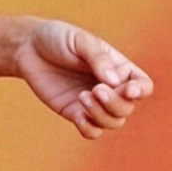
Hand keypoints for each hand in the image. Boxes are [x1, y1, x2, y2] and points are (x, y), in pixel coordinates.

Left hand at [13, 19, 153, 139]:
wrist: (28, 48)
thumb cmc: (58, 39)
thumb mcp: (80, 41)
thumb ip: (98, 59)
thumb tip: (114, 82)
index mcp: (119, 68)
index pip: (142, 85)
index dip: (140, 91)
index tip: (128, 90)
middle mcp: (110, 88)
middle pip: (127, 108)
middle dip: (114, 103)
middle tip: (94, 90)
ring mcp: (93, 103)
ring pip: (112, 122)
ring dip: (101, 115)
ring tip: (82, 97)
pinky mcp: (75, 112)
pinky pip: (91, 131)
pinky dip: (89, 128)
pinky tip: (78, 115)